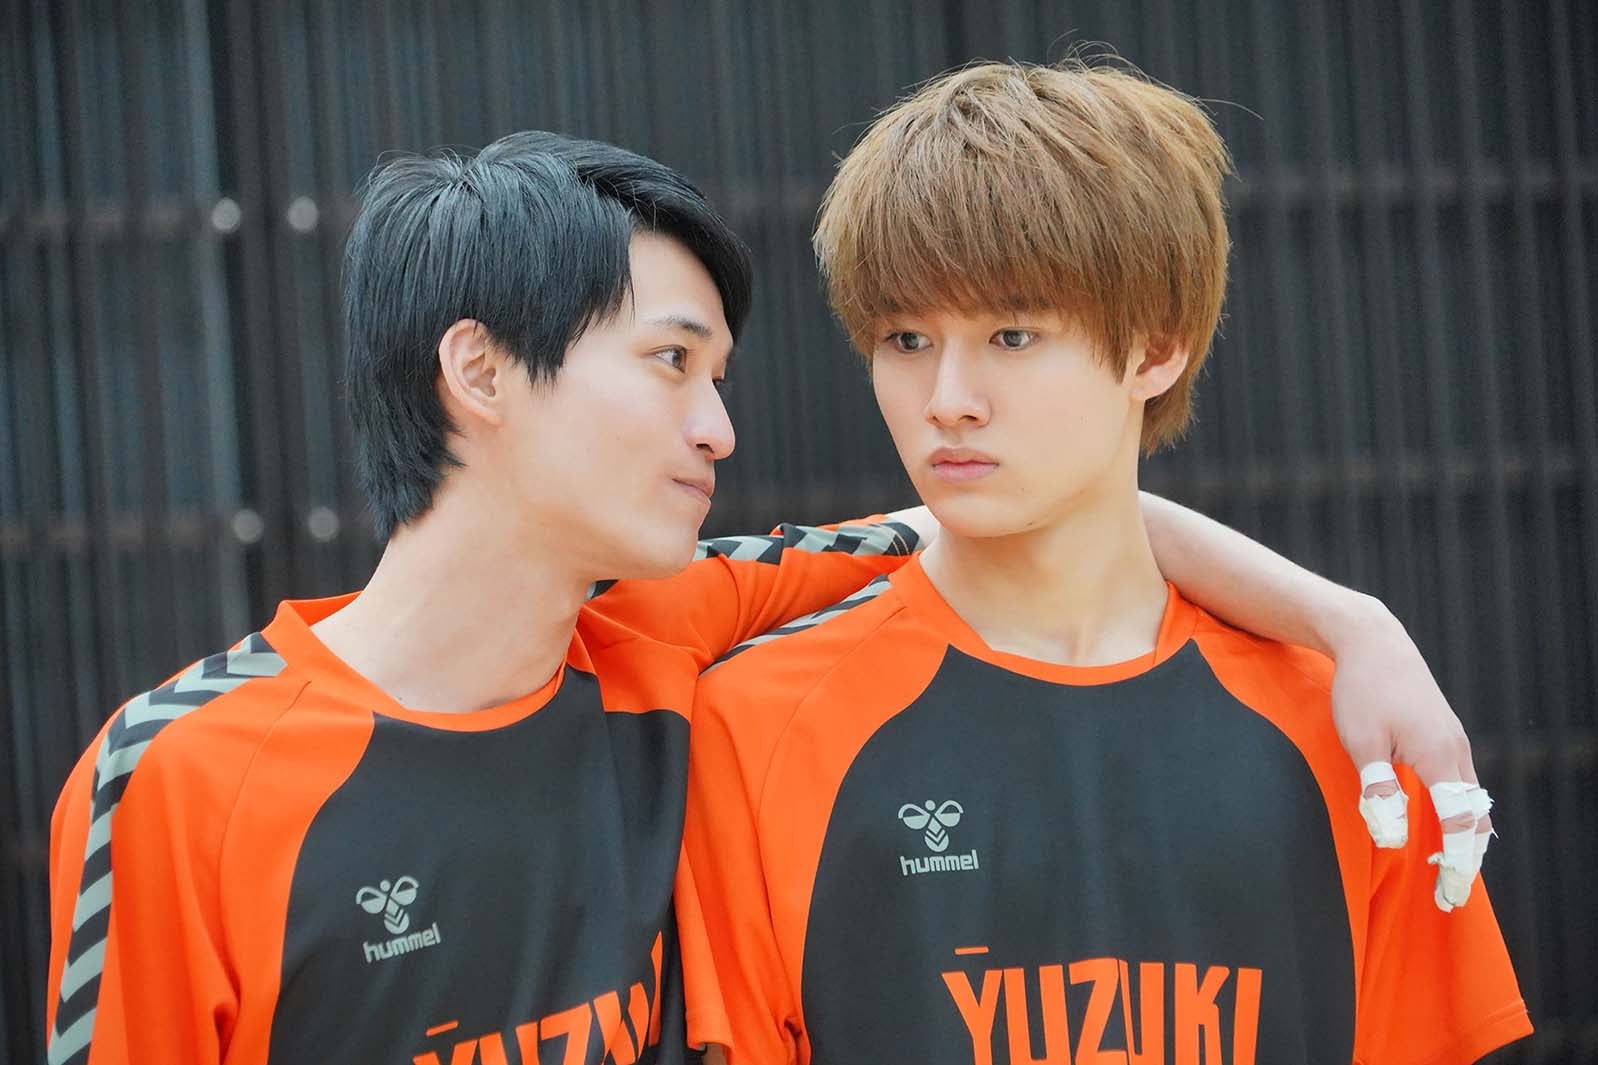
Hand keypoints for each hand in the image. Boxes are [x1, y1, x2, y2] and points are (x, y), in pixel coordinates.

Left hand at [1327, 597, 1494, 911]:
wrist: (1374, 642)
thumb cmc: (1362, 689)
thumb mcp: (1361, 741)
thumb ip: (1379, 790)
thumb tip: (1394, 836)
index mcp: (1439, 755)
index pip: (1460, 823)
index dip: (1457, 861)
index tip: (1450, 892)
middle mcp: (1456, 751)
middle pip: (1474, 818)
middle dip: (1466, 859)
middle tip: (1449, 896)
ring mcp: (1454, 742)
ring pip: (1471, 802)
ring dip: (1463, 838)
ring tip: (1446, 871)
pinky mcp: (1444, 737)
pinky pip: (1461, 785)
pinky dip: (1458, 813)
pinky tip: (1444, 828)